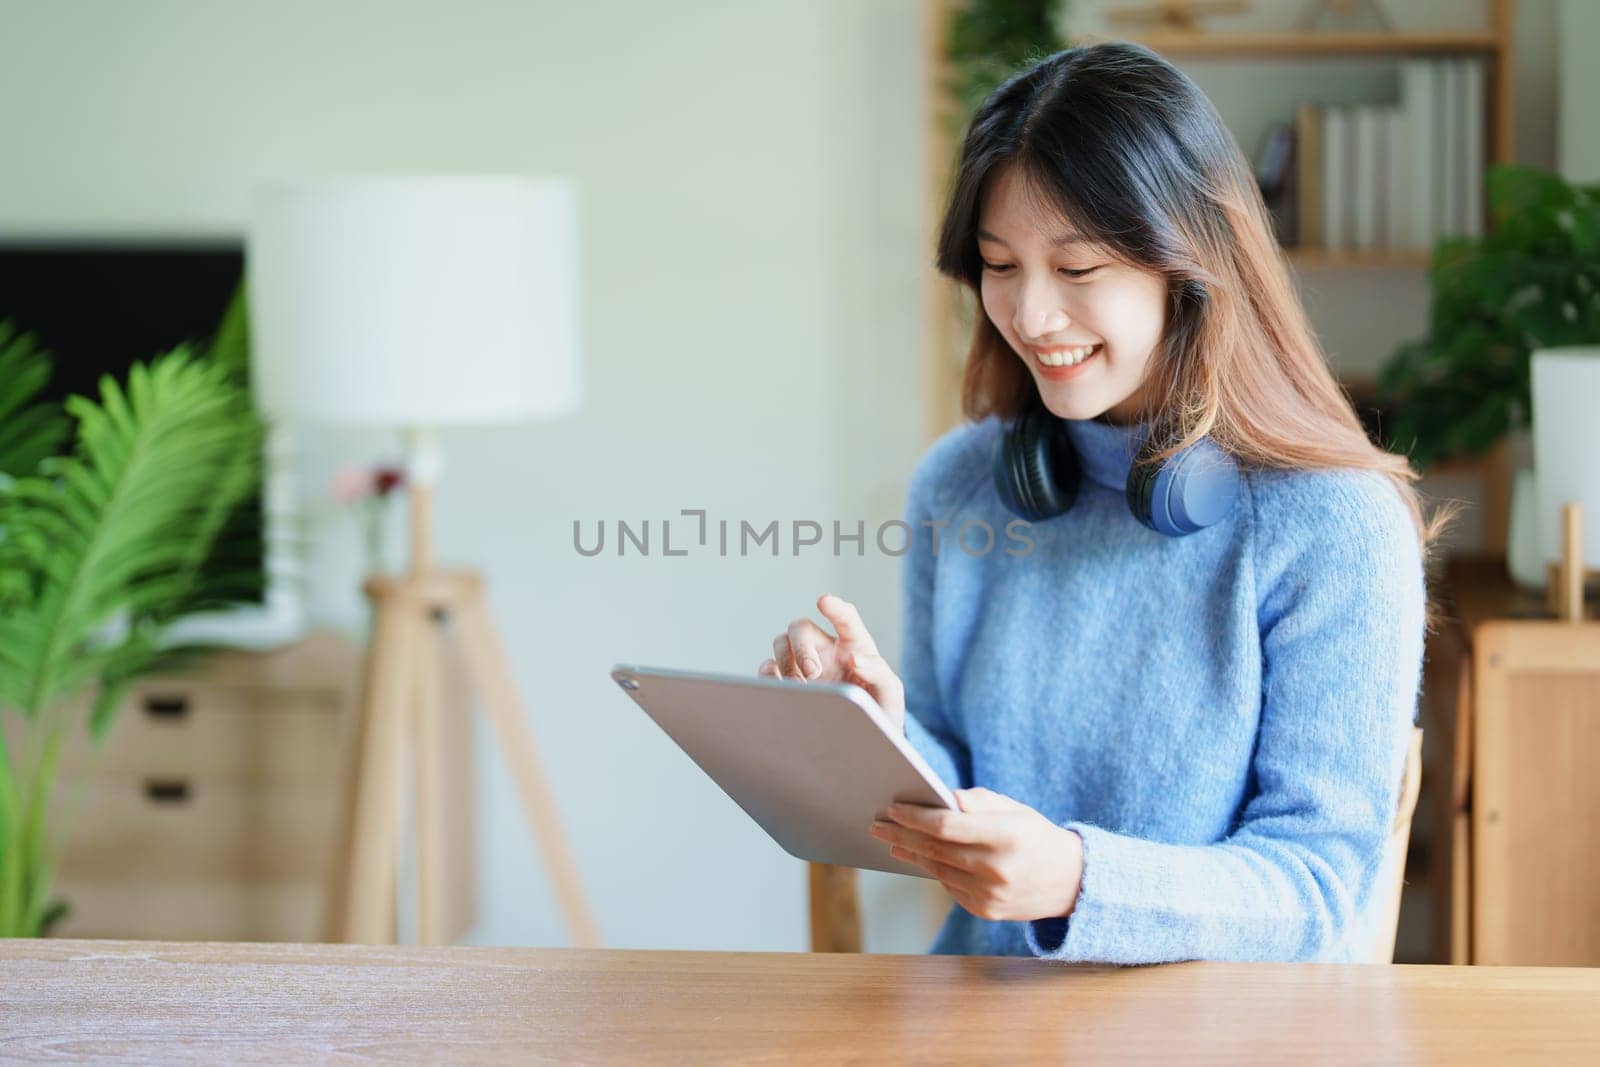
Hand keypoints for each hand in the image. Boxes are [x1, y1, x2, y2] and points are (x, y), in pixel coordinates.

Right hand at [757, 593, 905, 732]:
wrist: (863, 741)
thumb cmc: (879, 709)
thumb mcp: (890, 692)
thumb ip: (879, 672)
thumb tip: (856, 658)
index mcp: (853, 645)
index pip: (845, 619)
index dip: (835, 608)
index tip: (823, 601)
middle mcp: (825, 650)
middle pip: (801, 628)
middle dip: (802, 646)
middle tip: (812, 672)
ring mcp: (803, 666)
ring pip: (781, 643)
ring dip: (786, 661)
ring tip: (799, 686)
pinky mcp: (787, 684)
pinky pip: (768, 670)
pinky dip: (769, 675)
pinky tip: (781, 687)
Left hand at [869, 787, 1083, 922]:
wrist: (1072, 882)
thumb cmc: (1035, 836)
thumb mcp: (1014, 809)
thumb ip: (976, 802)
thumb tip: (940, 799)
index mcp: (1006, 836)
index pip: (946, 826)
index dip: (914, 817)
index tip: (893, 808)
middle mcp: (997, 869)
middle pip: (934, 849)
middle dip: (901, 835)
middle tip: (877, 825)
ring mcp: (990, 895)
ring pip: (937, 870)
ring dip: (911, 854)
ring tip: (892, 840)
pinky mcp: (986, 911)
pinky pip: (949, 886)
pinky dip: (935, 870)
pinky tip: (921, 857)